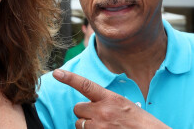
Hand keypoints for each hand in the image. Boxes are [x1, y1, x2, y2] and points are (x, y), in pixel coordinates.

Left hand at [53, 69, 170, 128]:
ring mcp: (100, 127)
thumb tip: (90, 100)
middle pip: (77, 108)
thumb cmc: (139, 121)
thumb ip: (105, 100)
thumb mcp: (122, 104)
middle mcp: (102, 111)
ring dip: (87, 124)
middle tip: (97, 116)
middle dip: (84, 112)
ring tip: (103, 126)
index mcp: (109, 98)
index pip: (85, 85)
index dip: (69, 78)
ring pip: (79, 123)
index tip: (56, 73)